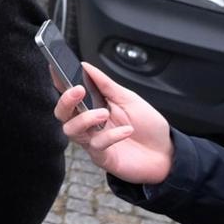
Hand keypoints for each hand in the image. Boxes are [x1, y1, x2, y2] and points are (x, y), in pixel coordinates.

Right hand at [54, 63, 173, 184]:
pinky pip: (96, 145)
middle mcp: (88, 124)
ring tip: (104, 113)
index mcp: (92, 107)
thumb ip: (106, 84)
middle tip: (78, 91)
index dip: (59, 81)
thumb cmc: (148, 126)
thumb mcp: (128, 99)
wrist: (167, 154)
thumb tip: (86, 66)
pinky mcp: (101, 157)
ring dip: (85, 119)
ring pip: (71, 130)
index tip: (57, 69)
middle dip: (65, 101)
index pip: (69, 94)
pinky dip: (111, 136)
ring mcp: (92, 141)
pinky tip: (126, 130)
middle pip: (62, 113)